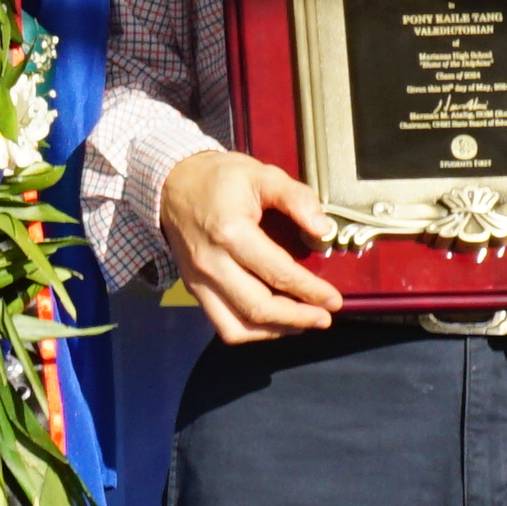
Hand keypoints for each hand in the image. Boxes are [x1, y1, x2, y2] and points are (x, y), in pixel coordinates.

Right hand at [160, 147, 347, 344]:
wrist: (172, 183)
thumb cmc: (219, 178)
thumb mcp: (263, 175)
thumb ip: (297, 198)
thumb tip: (323, 229)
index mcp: (231, 232)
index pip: (279, 273)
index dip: (311, 291)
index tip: (333, 299)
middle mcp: (212, 263)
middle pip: (259, 308)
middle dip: (298, 318)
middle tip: (325, 317)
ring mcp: (199, 280)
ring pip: (239, 326)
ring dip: (275, 330)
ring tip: (302, 323)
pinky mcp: (194, 288)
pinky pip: (223, 323)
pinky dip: (251, 330)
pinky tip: (273, 322)